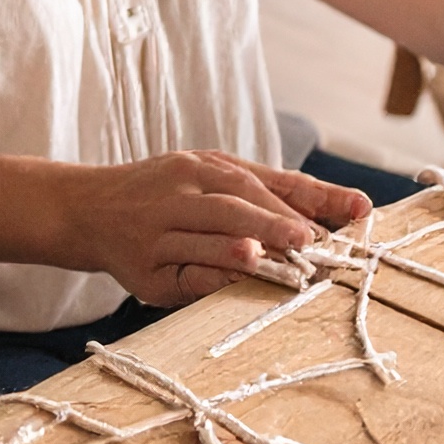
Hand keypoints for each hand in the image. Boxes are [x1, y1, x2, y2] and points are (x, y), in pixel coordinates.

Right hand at [54, 152, 372, 304]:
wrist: (83, 209)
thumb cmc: (159, 195)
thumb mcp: (202, 176)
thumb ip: (261, 191)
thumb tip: (327, 216)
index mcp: (202, 166)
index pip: (266, 179)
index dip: (315, 195)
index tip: (360, 209)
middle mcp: (181, 190)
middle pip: (235, 202)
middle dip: (277, 221)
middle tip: (314, 240)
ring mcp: (159, 229)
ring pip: (206, 234)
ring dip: (242, 245)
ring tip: (274, 256)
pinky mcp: (144, 269)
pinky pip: (182, 272)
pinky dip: (211, 274)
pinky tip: (235, 277)